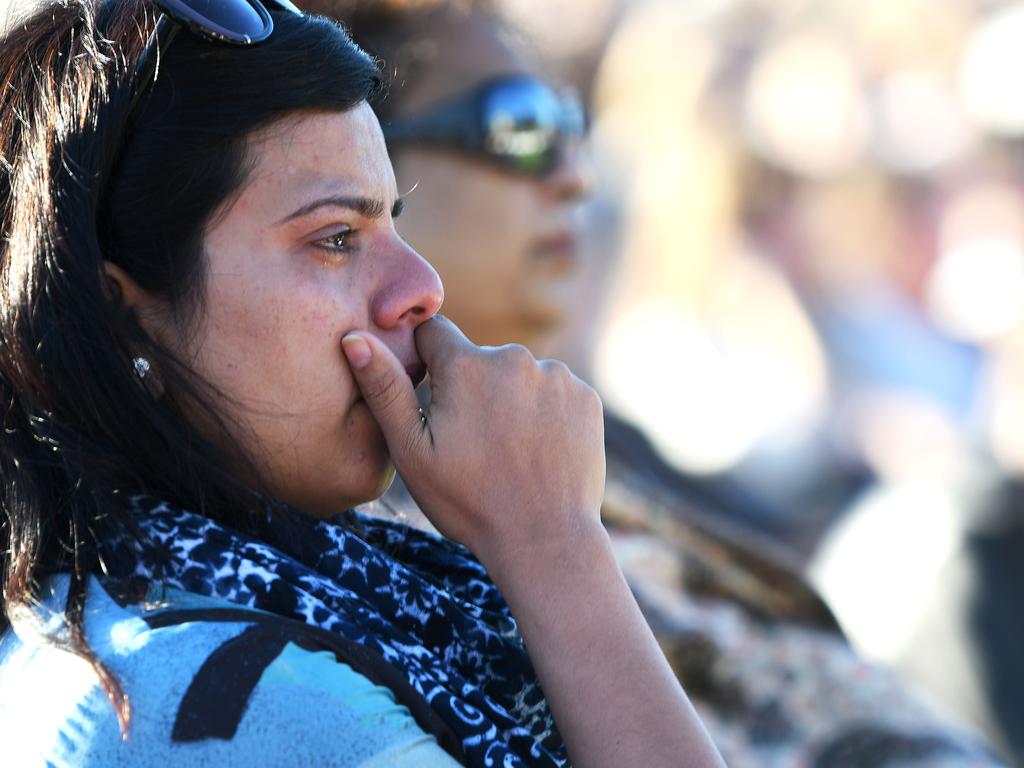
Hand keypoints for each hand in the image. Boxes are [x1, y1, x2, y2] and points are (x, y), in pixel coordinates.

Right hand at [341, 316, 604, 565]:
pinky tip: (540, 452)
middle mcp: (514, 358)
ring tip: (509, 452)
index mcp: (466, 365)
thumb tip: (354, 338)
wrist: (545, 541)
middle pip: (479, 359)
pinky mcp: (586, 397)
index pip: (434, 332)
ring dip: (511, 401)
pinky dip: (546, 414)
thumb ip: (384, 389)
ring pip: (519, 377)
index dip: (427, 362)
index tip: (433, 400)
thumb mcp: (412, 452)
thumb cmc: (469, 502)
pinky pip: (554, 393)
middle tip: (474, 443)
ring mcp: (556, 376)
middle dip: (471, 388)